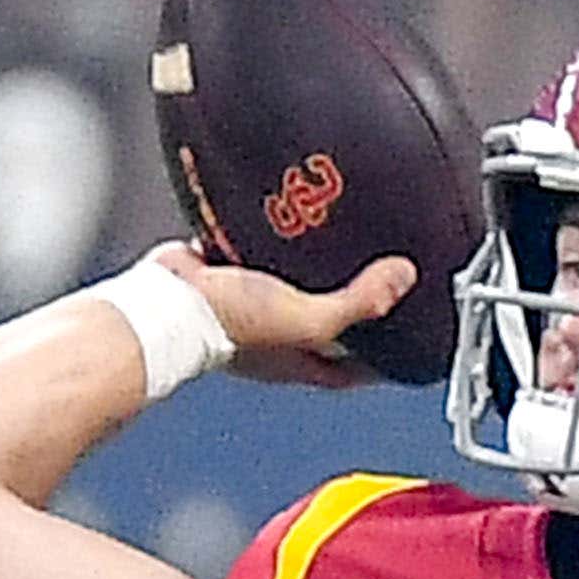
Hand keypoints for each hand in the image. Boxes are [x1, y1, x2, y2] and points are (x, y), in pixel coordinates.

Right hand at [174, 246, 418, 392]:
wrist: (166, 301)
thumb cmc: (228, 324)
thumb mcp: (307, 318)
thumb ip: (357, 303)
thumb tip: (403, 280)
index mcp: (301, 358)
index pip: (357, 366)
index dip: (386, 355)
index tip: (411, 334)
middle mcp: (277, 336)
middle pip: (327, 324)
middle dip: (352, 305)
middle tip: (378, 275)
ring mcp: (248, 304)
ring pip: (292, 287)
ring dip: (311, 267)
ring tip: (337, 234)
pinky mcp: (224, 271)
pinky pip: (255, 252)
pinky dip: (270, 237)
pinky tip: (283, 212)